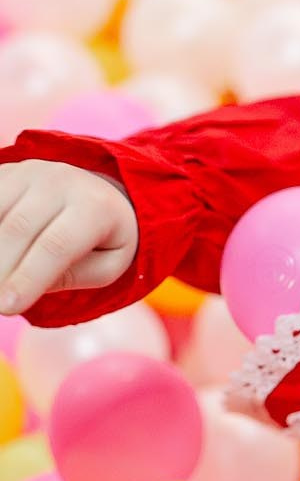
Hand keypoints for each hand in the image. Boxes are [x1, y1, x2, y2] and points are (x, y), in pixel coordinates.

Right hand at [0, 160, 139, 314]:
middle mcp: (61, 182)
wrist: (100, 192)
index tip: (6, 308)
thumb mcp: (106, 266)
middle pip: (18, 229)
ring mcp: (29, 172)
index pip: (56, 246)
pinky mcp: (7, 173)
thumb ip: (71, 277)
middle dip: (0, 270)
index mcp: (95, 208)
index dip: (28, 278)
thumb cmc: (104, 240)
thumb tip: (23, 287)